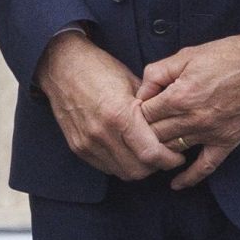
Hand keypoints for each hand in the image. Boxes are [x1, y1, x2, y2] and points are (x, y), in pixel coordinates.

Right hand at [36, 30, 182, 183]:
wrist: (61, 67)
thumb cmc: (100, 70)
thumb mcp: (133, 83)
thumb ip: (150, 110)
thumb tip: (170, 129)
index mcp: (119, 115)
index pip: (151, 154)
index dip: (170, 159)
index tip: (177, 154)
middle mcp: (101, 133)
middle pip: (138, 170)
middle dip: (156, 166)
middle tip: (164, 155)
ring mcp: (87, 142)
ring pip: (122, 172)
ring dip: (138, 167)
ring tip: (145, 153)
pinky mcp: (77, 147)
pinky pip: (106, 167)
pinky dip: (120, 164)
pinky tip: (126, 151)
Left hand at [136, 32, 239, 190]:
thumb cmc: (226, 56)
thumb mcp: (185, 56)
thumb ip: (157, 73)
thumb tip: (140, 92)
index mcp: (178, 97)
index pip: (142, 115)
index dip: (133, 113)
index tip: (132, 112)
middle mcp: (192, 119)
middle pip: (153, 136)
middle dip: (141, 134)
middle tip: (135, 134)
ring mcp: (210, 133)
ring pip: (173, 151)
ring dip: (159, 152)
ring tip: (148, 151)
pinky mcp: (227, 141)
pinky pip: (206, 166)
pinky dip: (190, 177)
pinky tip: (176, 184)